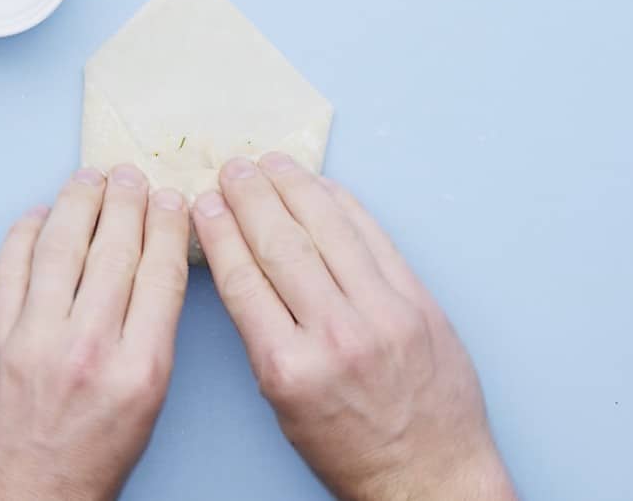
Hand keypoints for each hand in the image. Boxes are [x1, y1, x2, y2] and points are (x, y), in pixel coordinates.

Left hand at [0, 165, 189, 500]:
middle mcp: (88, 348)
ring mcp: (33, 341)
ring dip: (77, 203)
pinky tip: (38, 216)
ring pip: (59, 249)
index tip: (171, 202)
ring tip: (89, 179)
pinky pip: (8, 270)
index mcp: (139, 371)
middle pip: (114, 251)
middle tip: (131, 177)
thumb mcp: (143, 414)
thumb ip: (148, 345)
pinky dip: (23, 234)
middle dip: (126, 202)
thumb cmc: (81, 473)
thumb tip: (148, 279)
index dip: (167, 227)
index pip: (161, 276)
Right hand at [193, 153, 514, 500]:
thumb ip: (265, 336)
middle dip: (251, 198)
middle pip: (282, 246)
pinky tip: (323, 188)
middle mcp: (336, 334)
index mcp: (290, 368)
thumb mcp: (284, 406)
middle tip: (233, 168)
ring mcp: (383, 314)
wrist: (429, 475)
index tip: (203, 203)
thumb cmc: (351, 450)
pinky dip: (347, 207)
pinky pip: (376, 240)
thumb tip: (245, 267)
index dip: (220, 233)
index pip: (243, 280)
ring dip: (296, 189)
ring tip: (272, 164)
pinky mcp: (419, 303)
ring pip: (330, 232)